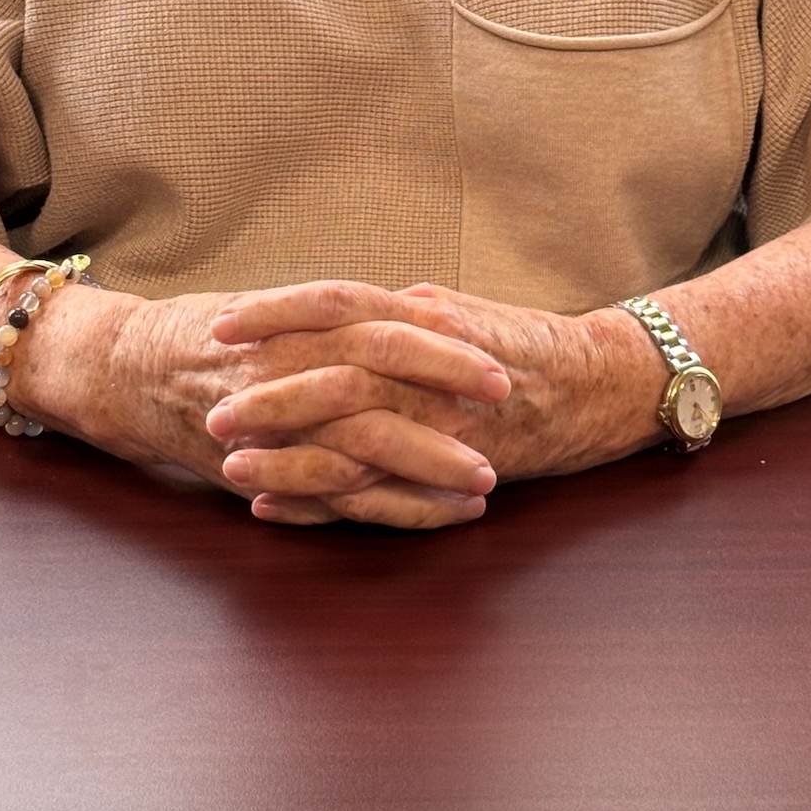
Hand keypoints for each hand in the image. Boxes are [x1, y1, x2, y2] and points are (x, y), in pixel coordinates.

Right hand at [38, 283, 513, 530]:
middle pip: (376, 373)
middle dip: (444, 390)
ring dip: (427, 461)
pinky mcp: (263, 470)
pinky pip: (334, 496)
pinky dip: (389, 508)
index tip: (495, 351)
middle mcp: (285, 365)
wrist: (124, 370)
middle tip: (506, 402)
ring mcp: (272, 422)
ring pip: (359, 442)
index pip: (378, 322)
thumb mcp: (279, 309)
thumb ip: (347, 318)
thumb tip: (429, 312)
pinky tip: (439, 516)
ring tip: (486, 479)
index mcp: (296, 322)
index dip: (439, 340)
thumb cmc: (210, 334)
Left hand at [206, 281, 659, 527]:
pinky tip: (273, 505)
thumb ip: (398, 312)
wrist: (599, 387)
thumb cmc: (523, 346)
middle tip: (211, 404)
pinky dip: (322, 500)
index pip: (337, 304)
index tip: (222, 324)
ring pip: (351, 439)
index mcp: (424, 315)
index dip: (277, 312)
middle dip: (268, 392)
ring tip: (230, 464)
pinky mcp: (454, 467)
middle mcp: (431, 364)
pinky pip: (379, 491)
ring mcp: (444, 419)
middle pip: (334, 373)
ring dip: (285, 454)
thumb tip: (342, 308)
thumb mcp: (456, 312)